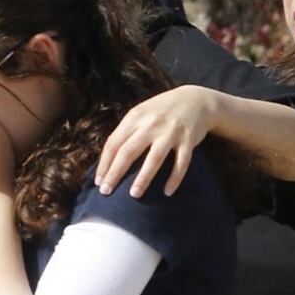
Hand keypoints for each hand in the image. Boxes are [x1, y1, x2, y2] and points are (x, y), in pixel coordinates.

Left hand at [95, 85, 224, 197]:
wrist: (196, 100)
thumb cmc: (162, 111)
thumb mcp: (141, 113)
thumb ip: (127, 131)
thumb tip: (108, 160)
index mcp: (135, 116)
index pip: (114, 142)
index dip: (105, 163)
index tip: (99, 182)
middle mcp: (152, 123)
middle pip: (128, 151)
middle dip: (115, 173)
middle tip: (106, 192)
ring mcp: (171, 132)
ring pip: (154, 158)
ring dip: (143, 178)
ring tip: (134, 194)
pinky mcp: (188, 140)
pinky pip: (181, 163)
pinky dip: (174, 178)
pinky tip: (167, 192)